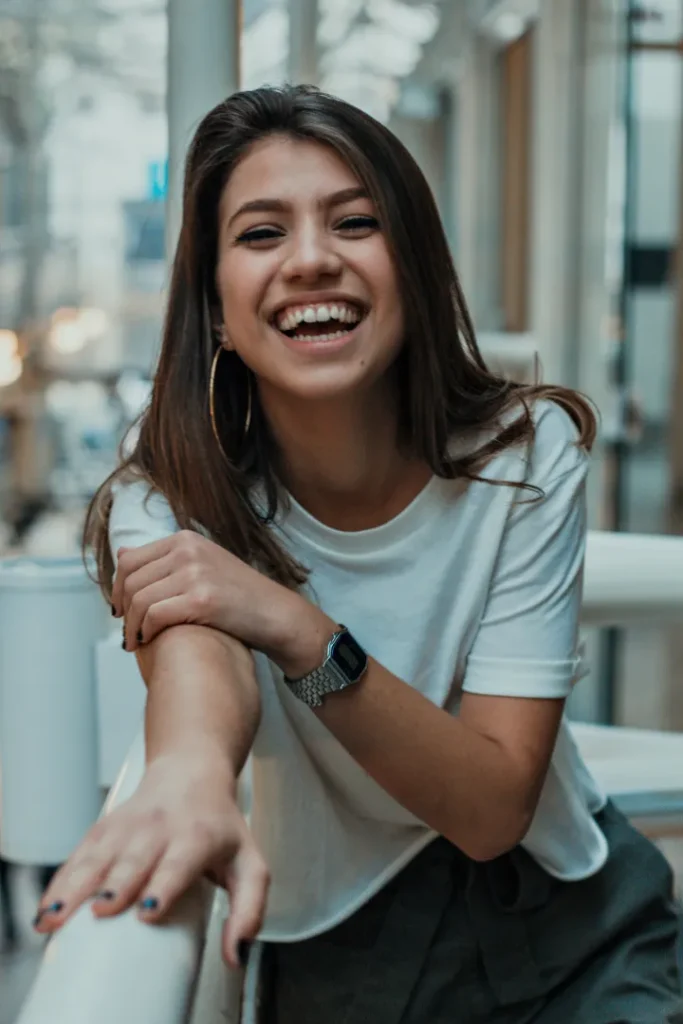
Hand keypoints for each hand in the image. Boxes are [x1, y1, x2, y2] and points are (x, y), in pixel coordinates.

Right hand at [34, 752, 268, 968]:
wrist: (192, 772)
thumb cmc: (220, 825)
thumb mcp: (249, 863)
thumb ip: (249, 909)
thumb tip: (237, 955)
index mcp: (197, 837)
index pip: (179, 862)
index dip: (163, 885)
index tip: (149, 909)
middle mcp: (159, 829)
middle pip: (133, 859)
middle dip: (116, 884)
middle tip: (102, 910)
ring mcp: (127, 827)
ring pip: (98, 857)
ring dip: (76, 885)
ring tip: (56, 915)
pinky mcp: (104, 829)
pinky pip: (78, 856)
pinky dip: (60, 881)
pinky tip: (47, 907)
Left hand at [113, 532, 333, 676]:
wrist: (275, 613)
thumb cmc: (238, 595)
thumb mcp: (201, 564)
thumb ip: (163, 559)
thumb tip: (122, 551)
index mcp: (185, 539)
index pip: (130, 560)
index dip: (117, 588)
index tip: (120, 609)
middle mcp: (187, 550)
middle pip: (131, 581)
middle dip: (122, 610)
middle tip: (125, 632)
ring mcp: (195, 573)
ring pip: (139, 600)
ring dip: (131, 626)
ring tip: (134, 642)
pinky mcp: (202, 599)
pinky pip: (154, 616)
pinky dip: (144, 632)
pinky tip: (147, 642)